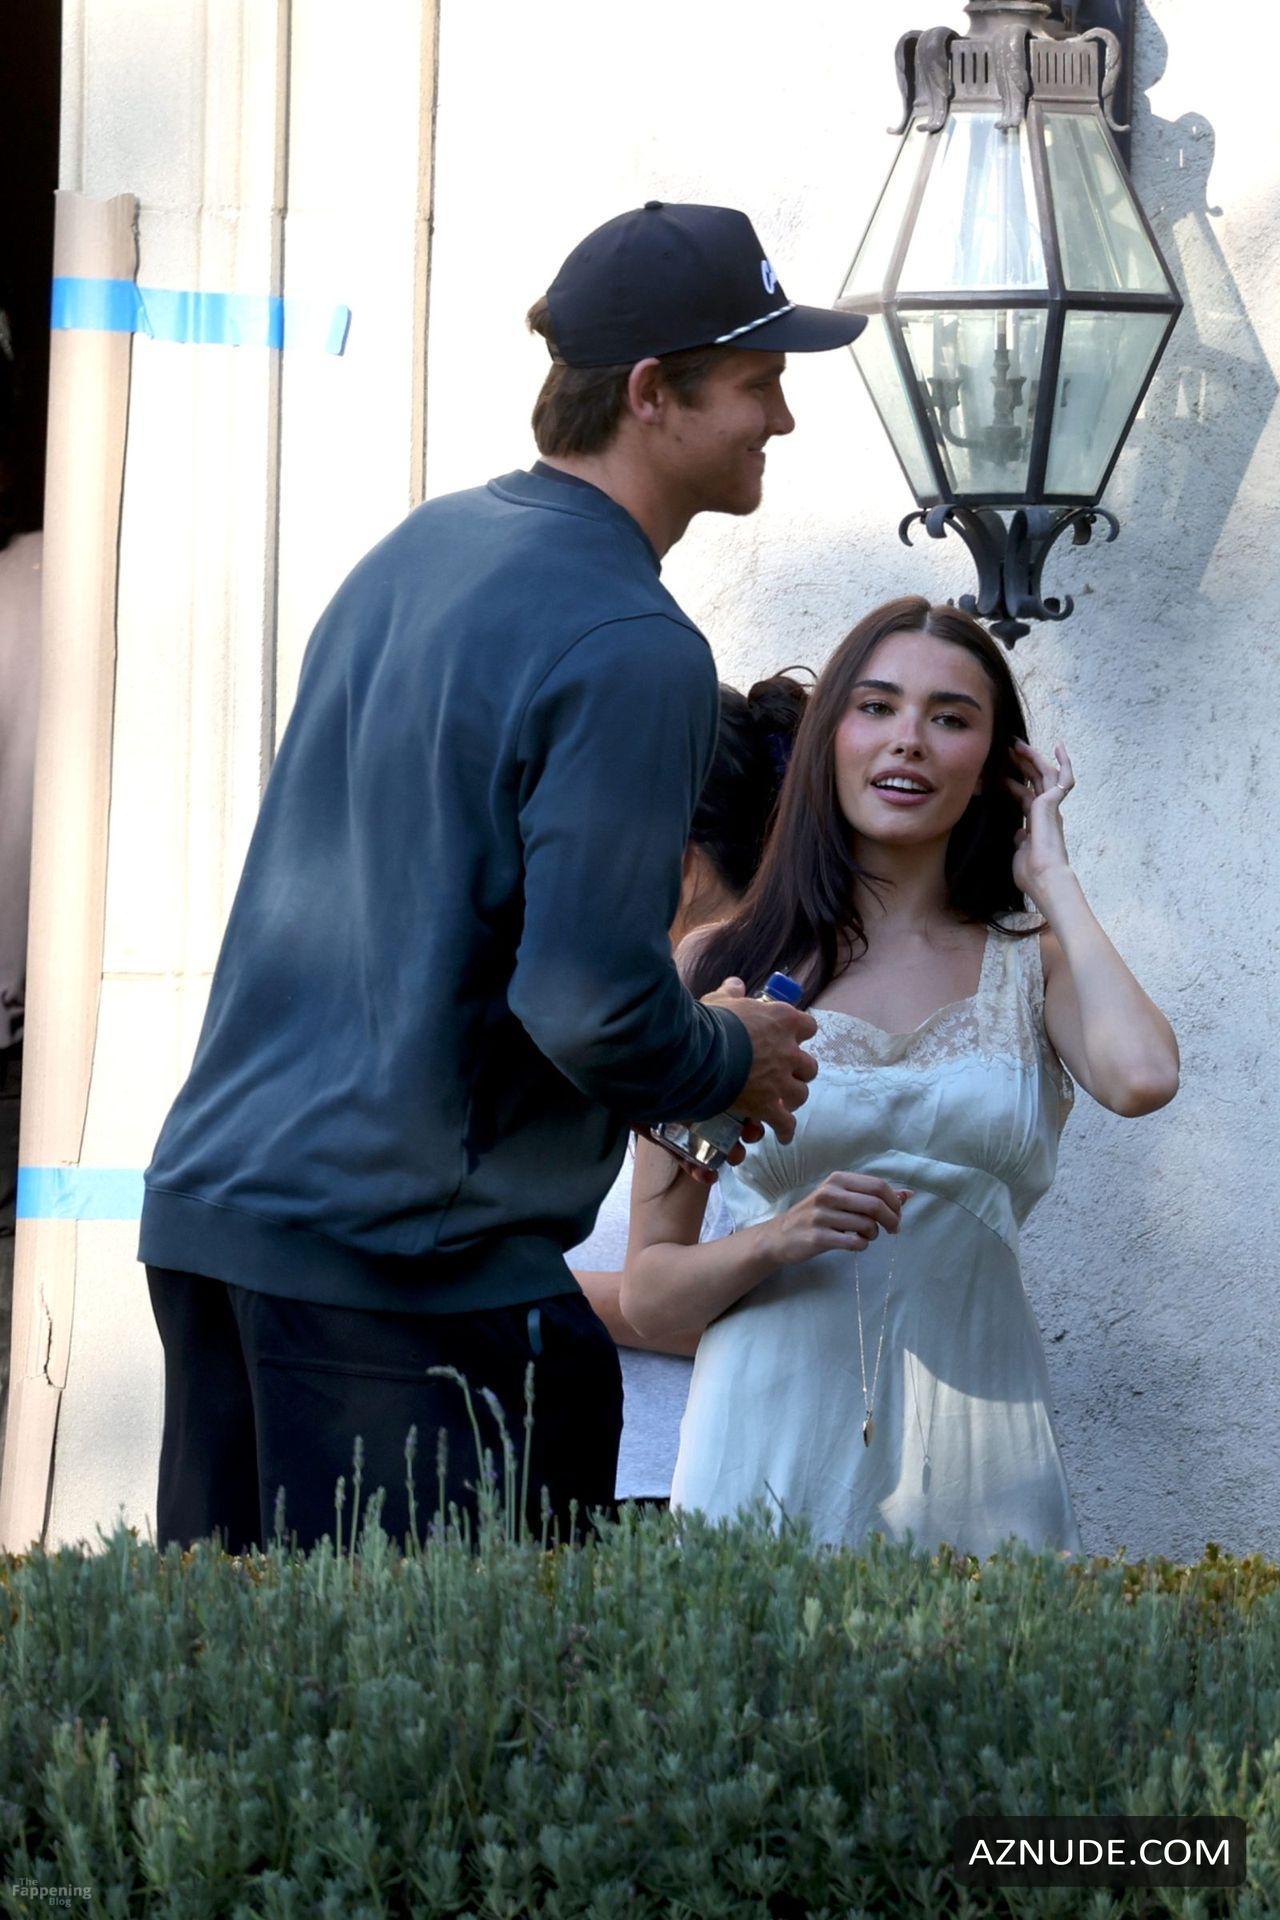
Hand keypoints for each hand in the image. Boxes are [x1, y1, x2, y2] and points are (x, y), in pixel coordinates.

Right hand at [702, 976, 817, 1145]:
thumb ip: (732, 992)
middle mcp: (789, 1050)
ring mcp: (780, 1080)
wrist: (699, 1052)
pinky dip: (785, 1130)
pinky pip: (785, 1123)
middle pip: (809, 1066)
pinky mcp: (768, 1105)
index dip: (799, 1034)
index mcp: (783, 1020)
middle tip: (783, 1074)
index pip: (808, 1026)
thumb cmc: (711, 1023)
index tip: (788, 1039)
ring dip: (792, 1098)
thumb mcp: (721, 1000)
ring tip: (781, 1103)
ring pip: (800, 1094)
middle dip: (798, 1071)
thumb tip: (736, 984)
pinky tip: (783, 1135)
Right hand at [759, 1173, 911, 1266]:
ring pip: (867, 1225)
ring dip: (874, 1234)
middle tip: (893, 1229)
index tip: (896, 1215)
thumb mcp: (842, 1199)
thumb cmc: (817, 1215)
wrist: (780, 1236)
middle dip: (892, 1220)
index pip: (878, 1186)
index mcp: (837, 1179)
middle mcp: (829, 1193)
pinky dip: (862, 1245)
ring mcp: (821, 1215)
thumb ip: (873, 1195)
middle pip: (875, 1205)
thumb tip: (908, 1195)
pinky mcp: (818, 1237)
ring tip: (866, 1236)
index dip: (894, 1202)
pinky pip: (854, 1242)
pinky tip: (856, 1243)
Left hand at [1005, 739, 1074, 904]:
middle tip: (1008, 748)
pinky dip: (1064, 762)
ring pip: (1044, 775)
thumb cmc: (1032, 874)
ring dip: (1031, 758)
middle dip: (1022, 764)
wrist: (1044, 878)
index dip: (1014, 785)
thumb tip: (1019, 834)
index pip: (1026, 798)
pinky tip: (1059, 747)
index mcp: (1037, 825)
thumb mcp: (1019, 854)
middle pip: (1035, 782)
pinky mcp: (1053, 804)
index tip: (1000, 775)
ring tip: (1016, 743)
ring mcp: (1051, 808)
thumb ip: (1020, 842)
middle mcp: (1047, 813)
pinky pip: (1063, 778)